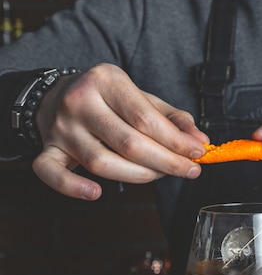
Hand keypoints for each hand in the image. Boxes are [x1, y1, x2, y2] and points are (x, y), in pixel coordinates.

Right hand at [32, 64, 208, 199]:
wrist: (56, 94)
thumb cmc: (109, 100)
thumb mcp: (142, 98)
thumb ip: (173, 119)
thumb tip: (201, 141)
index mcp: (107, 81)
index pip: (145, 118)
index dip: (175, 141)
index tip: (198, 153)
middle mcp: (80, 101)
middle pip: (128, 143)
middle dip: (165, 162)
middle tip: (189, 171)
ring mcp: (61, 127)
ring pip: (101, 162)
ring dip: (138, 176)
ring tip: (159, 175)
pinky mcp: (46, 149)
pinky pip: (51, 173)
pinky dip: (72, 188)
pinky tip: (95, 194)